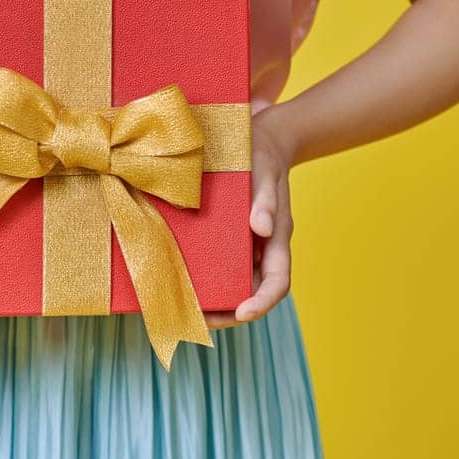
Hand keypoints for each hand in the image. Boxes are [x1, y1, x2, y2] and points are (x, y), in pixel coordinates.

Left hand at [203, 104, 294, 331]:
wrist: (260, 137)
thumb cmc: (264, 154)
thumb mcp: (265, 171)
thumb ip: (266, 199)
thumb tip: (262, 228)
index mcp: (278, 238)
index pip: (277, 283)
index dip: (262, 302)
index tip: (242, 313)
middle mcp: (263, 248)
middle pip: (252, 292)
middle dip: (230, 313)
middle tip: (200, 320)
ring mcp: (246, 244)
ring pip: (235, 283)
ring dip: (215, 300)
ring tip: (186, 309)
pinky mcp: (229, 236)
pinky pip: (220, 263)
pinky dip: (206, 277)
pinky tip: (181, 279)